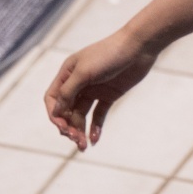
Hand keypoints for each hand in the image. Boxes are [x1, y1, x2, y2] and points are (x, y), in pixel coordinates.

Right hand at [44, 31, 156, 151]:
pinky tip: (95, 140)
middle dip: (68, 126)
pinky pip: (98, 115)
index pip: (53, 98)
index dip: (55, 115)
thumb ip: (68, 91)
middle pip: (66, 110)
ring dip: (80, 131)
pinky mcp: (109, 95)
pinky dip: (95, 128)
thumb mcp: (84, 72)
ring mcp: (94, 89)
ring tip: (84, 146)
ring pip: (81, 115)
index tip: (63, 127)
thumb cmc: (109, 54)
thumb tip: (56, 112)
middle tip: (75, 140)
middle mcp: (78, 82)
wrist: (139, 47)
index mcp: (68, 73)